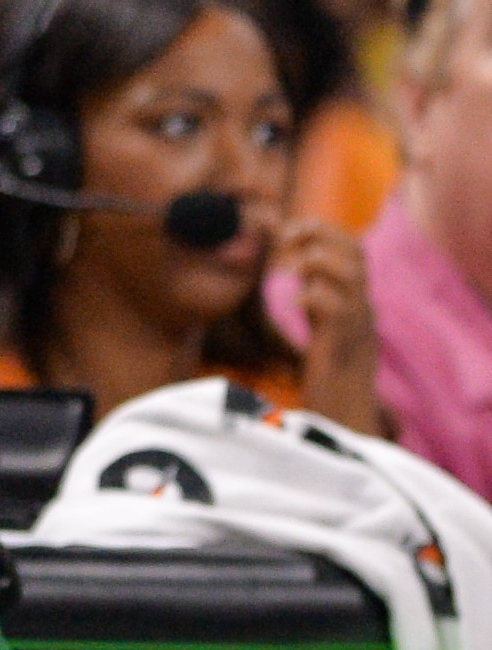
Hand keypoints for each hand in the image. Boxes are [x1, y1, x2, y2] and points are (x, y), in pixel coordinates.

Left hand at [283, 216, 383, 433]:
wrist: (344, 419)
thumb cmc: (330, 373)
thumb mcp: (324, 326)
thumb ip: (319, 297)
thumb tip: (302, 267)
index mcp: (358, 301)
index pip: (355, 249)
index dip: (325, 230)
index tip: (290, 230)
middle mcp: (363, 309)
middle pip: (357, 253)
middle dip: (320, 235)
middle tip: (285, 239)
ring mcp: (357, 327)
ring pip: (352, 276)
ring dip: (318, 260)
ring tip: (290, 266)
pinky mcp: (343, 347)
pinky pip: (338, 310)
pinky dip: (313, 295)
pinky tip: (295, 301)